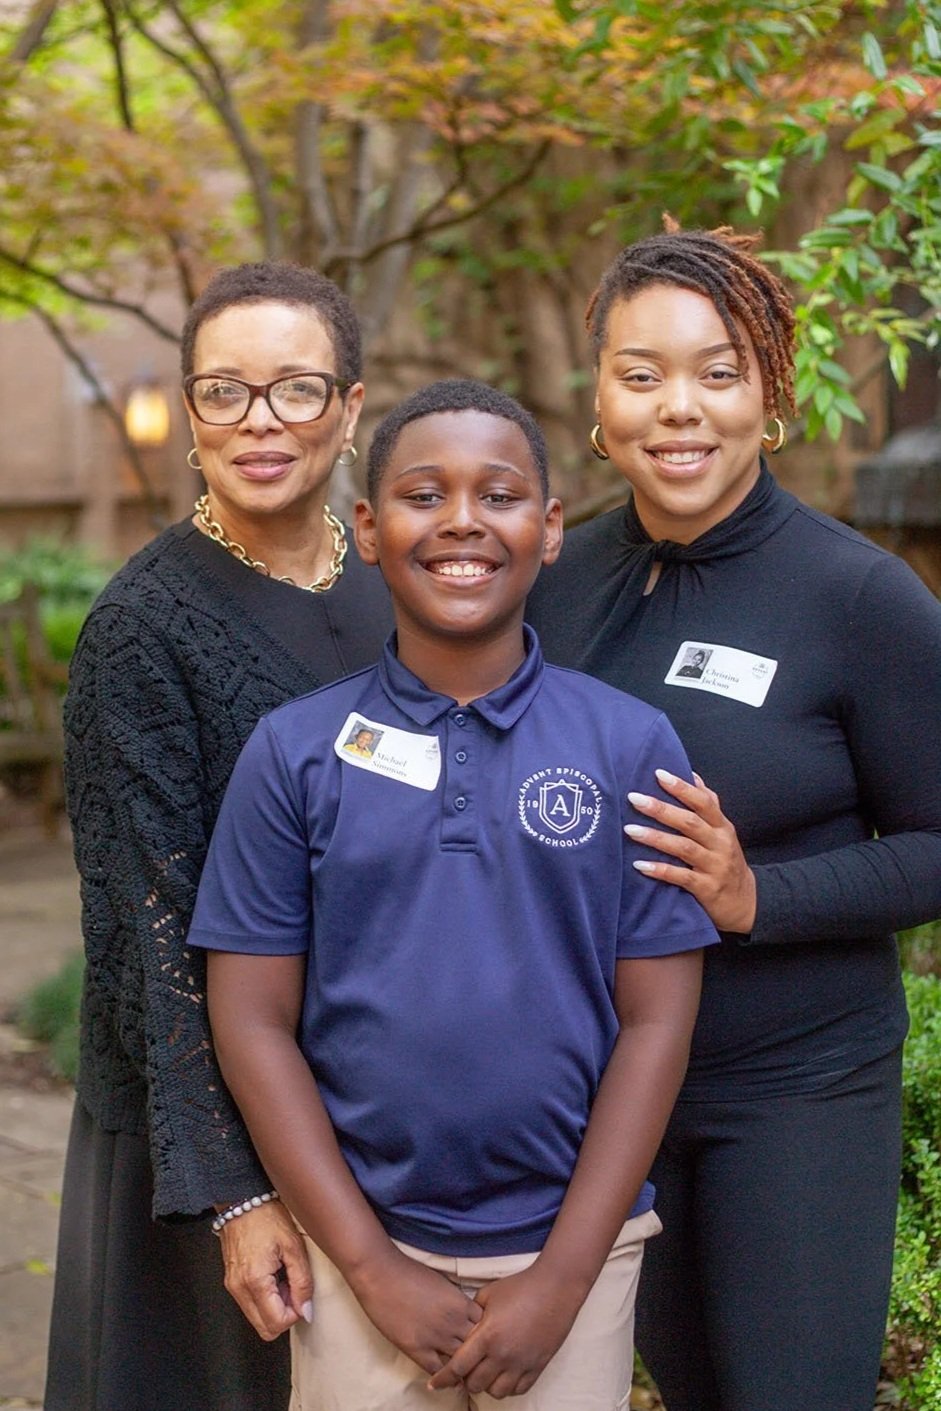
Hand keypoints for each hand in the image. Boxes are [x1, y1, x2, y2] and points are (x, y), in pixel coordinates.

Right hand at [217, 1199, 312, 1339]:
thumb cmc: (267, 1216)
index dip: (295, 1314)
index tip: (302, 1294)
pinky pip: (250, 1304)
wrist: (243, 1199)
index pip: (276, 1324)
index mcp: (255, 1281)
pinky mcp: (231, 1282)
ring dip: (275, 1307)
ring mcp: (232, 1287)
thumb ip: (302, 1282)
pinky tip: (274, 1275)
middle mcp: (239, 1289)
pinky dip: (265, 1298)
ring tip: (284, 1277)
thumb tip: (306, 1311)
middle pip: (264, 1329)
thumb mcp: (293, 1246)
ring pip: (257, 1319)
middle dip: (284, 1314)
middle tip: (294, 1288)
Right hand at [354, 1245, 481, 1376]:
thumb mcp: (443, 1282)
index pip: (485, 1326)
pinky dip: (441, 1374)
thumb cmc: (410, 1272)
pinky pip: (436, 1370)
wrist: (381, 1274)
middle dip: (476, 1351)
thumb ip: (456, 1300)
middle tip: (473, 1357)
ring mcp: (436, 1337)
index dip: (483, 1332)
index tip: (479, 1336)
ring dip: (460, 1366)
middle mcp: (453, 1322)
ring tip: (460, 1370)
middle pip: (476, 1346)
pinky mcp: (416, 1348)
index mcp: (461, 1303)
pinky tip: (442, 1375)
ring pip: (459, 1362)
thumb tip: (464, 1313)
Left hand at [428, 1262, 579, 1398]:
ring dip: (487, 1385)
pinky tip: (505, 1374)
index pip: (458, 1367)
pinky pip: (518, 1390)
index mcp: (487, 1336)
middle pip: (475, 1384)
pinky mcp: (538, 1366)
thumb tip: (462, 1326)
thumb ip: (472, 1313)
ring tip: (487, 1372)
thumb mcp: (489, 1294)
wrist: (555, 1288)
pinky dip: (508, 1386)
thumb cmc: (520, 1286)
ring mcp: (521, 1363)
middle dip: (466, 1379)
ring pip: (496, 1392)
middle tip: (466, 1369)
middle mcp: (503, 1354)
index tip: (434, 1384)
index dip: (443, 1378)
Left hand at [625, 769, 755, 932]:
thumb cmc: (726, 860)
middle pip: (690, 822)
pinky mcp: (707, 889)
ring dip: (655, 837)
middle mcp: (720, 844)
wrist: (745, 902)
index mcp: (722, 827)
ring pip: (684, 848)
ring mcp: (715, 867)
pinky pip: (681, 877)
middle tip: (634, 798)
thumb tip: (692, 775)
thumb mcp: (723, 832)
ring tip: (630, 829)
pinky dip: (660, 870)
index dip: (682, 788)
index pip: (703, 802)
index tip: (659, 774)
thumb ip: (708, 805)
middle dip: (661, 809)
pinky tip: (640, 865)